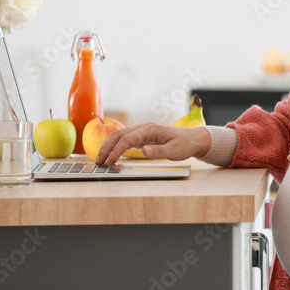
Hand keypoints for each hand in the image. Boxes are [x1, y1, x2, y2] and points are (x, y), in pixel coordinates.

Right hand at [96, 123, 210, 165]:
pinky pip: (124, 139)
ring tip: (100, 160)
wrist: (191, 139)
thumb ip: (159, 151)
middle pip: (118, 135)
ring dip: (108, 146)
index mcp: (150, 129)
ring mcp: (141, 131)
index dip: (116, 150)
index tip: (109, 162)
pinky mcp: (141, 136)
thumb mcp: (174, 150)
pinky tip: (110, 155)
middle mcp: (143, 127)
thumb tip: (144, 150)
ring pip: (119, 135)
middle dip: (106, 148)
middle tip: (98, 162)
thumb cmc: (184, 144)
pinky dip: (114, 146)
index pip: (127, 139)